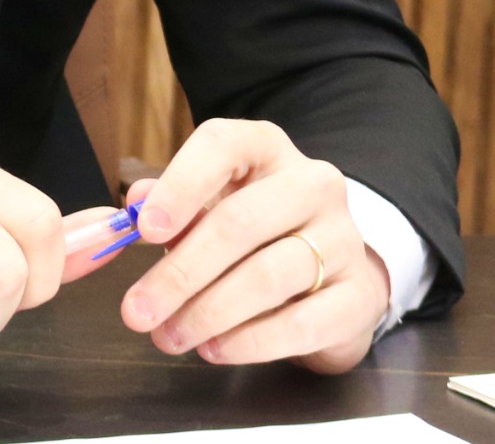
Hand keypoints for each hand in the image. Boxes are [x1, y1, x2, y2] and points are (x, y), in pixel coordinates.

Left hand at [116, 118, 389, 373]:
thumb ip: (171, 207)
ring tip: (169, 337)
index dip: (180, 185)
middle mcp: (313, 184)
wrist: (333, 280)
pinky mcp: (359, 296)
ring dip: (208, 313)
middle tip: (136, 312)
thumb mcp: (211, 209)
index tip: (144, 230)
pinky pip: (301, 323)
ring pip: (268, 276)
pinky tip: (214, 350)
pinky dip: (250, 342)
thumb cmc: (257, 236)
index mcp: (267, 149)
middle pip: (240, 221)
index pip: (223, 145)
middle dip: (181, 273)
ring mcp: (344, 238)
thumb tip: (135, 204)